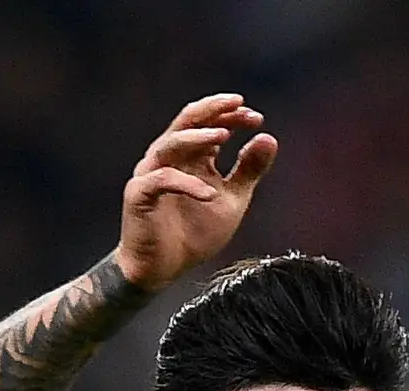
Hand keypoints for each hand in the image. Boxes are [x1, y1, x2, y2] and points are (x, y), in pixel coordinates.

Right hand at [116, 95, 277, 294]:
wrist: (163, 269)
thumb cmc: (193, 234)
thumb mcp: (232, 200)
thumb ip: (248, 171)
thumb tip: (269, 137)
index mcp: (192, 155)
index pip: (210, 123)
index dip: (232, 116)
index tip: (257, 119)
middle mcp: (170, 157)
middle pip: (187, 120)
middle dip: (213, 110)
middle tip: (239, 104)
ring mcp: (152, 173)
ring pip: (171, 144)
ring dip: (197, 137)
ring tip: (224, 135)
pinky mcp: (139, 194)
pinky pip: (163, 180)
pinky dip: (187, 184)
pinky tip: (211, 194)